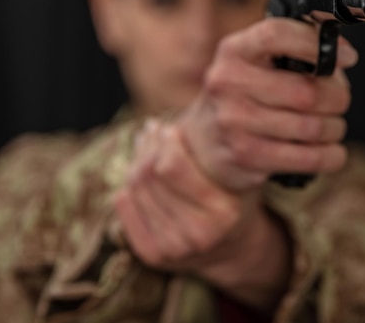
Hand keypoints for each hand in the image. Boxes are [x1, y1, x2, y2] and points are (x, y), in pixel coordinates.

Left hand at [113, 117, 291, 309]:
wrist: (234, 248)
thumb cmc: (237, 196)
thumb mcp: (241, 170)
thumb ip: (219, 144)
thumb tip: (190, 109)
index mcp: (222, 212)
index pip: (171, 166)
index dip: (165, 141)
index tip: (170, 128)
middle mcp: (196, 236)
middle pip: (148, 176)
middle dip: (149, 145)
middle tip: (154, 128)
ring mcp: (172, 249)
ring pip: (134, 188)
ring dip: (136, 159)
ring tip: (147, 142)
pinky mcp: (152, 255)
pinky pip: (123, 205)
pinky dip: (127, 182)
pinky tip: (139, 168)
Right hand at [178, 17, 357, 191]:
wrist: (204, 141)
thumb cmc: (243, 95)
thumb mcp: (254, 62)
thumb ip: (292, 50)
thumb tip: (342, 54)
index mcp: (234, 51)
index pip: (275, 35)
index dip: (315, 44)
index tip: (346, 57)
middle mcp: (228, 83)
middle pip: (306, 91)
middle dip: (337, 97)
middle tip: (338, 99)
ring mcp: (233, 122)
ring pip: (313, 127)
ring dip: (334, 128)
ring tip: (330, 125)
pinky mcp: (246, 156)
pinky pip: (310, 158)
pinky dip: (331, 155)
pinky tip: (328, 150)